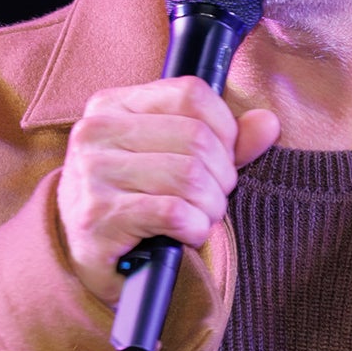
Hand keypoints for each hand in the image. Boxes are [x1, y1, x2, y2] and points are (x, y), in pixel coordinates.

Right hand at [56, 75, 278, 306]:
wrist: (83, 257)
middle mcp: (95, 132)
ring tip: (201, 217)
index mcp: (112, 105)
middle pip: (197, 138)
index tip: (222, 157)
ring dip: (211, 206)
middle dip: (222, 175)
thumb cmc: (133, 200)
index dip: (224, 128)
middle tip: (213, 198)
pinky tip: (186, 234)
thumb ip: (222, 138)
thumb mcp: (172, 157)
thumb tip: (268, 123)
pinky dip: (195, 228)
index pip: (191, 93)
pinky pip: (174, 213)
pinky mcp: (98, 218)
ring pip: (190, 176)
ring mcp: (91, 175)